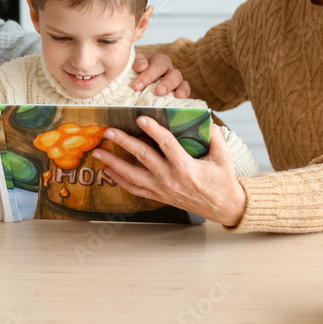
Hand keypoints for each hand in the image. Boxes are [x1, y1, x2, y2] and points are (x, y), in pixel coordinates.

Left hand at [91, 117, 245, 226]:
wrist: (223, 207)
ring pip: (132, 176)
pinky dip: (119, 180)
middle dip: (124, 143)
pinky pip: (134, 189)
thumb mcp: (224, 156)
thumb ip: (214, 135)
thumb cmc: (223, 180)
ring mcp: (162, 190)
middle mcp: (171, 179)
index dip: (153, 130)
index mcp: (187, 168)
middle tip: (108, 131)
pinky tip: (108, 170)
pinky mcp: (159, 197)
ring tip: (98, 152)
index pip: (167, 145)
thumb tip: (204, 116)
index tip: (140, 118)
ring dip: (113, 163)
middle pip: (143, 157)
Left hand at [132, 52, 189, 98]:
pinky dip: (184, 93)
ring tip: (175, 96)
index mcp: (156, 60)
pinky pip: (185, 90)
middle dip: (166, 83)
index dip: (149, 75)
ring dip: (177, 89)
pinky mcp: (176, 91)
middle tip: (158, 92)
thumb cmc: (129, 74)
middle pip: (173, 73)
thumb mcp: (129, 63)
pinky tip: (179, 99)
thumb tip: (143, 66)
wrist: (127, 86)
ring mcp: (173, 81)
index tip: (137, 87)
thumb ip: (135, 61)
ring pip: (180, 81)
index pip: (158, 64)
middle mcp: (167, 69)